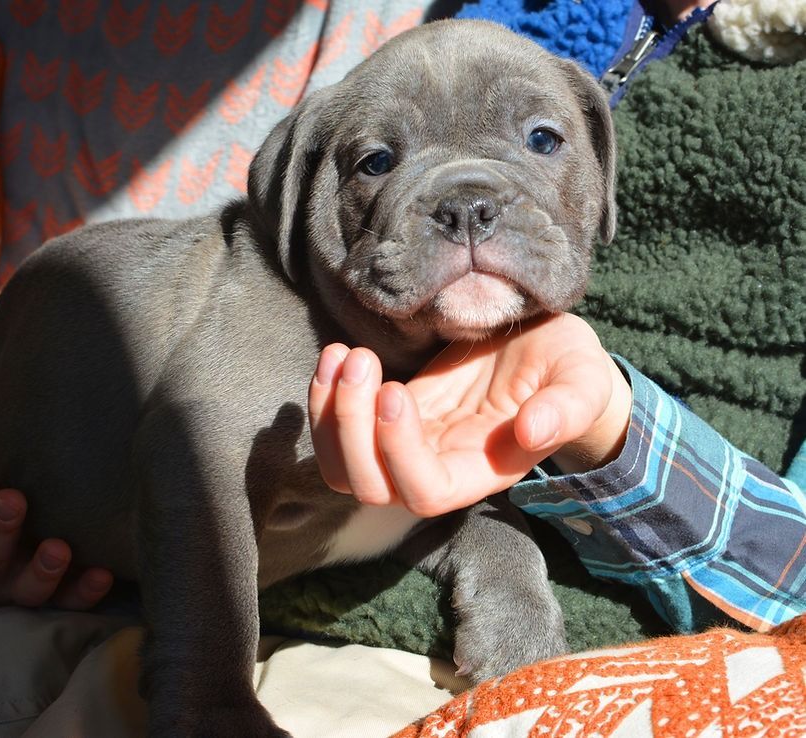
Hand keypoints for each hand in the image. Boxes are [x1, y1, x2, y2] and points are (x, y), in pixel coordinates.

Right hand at [0, 440, 113, 607]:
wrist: (34, 548)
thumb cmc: (0, 513)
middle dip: (0, 530)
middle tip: (14, 500)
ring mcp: (24, 590)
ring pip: (29, 591)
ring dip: (43, 571)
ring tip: (59, 549)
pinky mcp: (60, 599)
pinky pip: (72, 601)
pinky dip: (87, 590)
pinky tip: (103, 574)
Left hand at [308, 313, 632, 515]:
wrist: (546, 351)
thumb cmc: (568, 367)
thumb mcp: (582, 378)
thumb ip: (567, 408)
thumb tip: (533, 432)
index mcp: (483, 470)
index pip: (426, 494)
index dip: (399, 454)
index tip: (395, 393)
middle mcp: (437, 467)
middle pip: (369, 487)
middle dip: (350, 429)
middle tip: (360, 362)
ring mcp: (407, 443)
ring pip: (342, 466)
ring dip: (328, 415)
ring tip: (342, 356)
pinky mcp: (388, 414)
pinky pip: (338, 429)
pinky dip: (323, 397)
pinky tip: (336, 354)